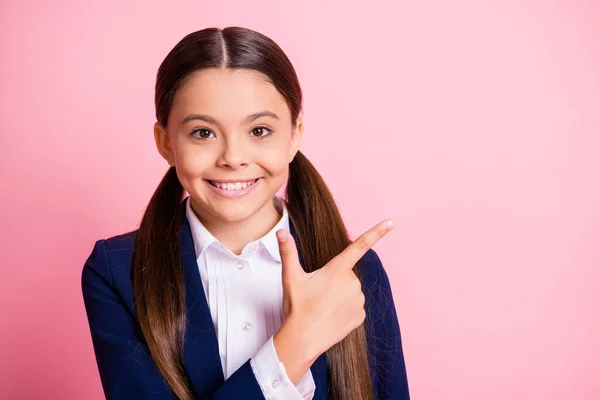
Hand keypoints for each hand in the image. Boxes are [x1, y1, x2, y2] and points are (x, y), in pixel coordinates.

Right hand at [272, 219, 394, 383]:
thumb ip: (288, 252)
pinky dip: (344, 310)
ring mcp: (358, 300)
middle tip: (317, 293)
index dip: (376, 232)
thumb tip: (280, 232)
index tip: (391, 222)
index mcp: (337, 269)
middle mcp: (352, 282)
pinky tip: (331, 316)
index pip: (360, 245)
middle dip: (335, 280)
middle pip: (346, 274)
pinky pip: (354, 307)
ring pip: (351, 291)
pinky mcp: (360, 316)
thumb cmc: (297, 307)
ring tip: (322, 306)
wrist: (302, 339)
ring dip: (340, 295)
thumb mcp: (291, 277)